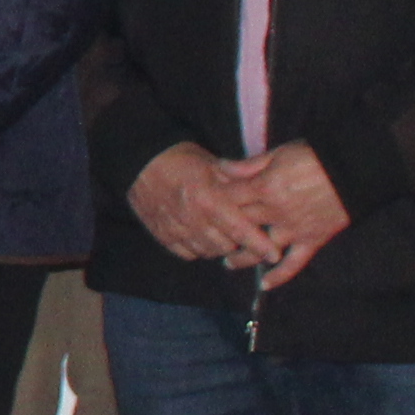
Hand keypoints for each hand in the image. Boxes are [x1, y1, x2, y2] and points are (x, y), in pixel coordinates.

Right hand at [128, 141, 261, 267]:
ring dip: (219, 246)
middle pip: (226, 246)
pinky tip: (200, 234)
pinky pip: (187, 253)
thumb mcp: (214, 164)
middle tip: (244, 232)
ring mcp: (174, 228)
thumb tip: (265, 196)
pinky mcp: (161, 234)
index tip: (275, 255)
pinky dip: (197, 248)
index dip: (259, 245)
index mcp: (207, 198)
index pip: (240, 230)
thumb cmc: (181, 159)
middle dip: (239, 242)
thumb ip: (238, 183)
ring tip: (221, 232)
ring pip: (207, 252)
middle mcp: (191, 217)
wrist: (139, 160)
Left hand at [217, 143, 351, 286]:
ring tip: (228, 262)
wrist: (354, 170)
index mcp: (264, 187)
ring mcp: (294, 229)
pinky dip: (280, 276)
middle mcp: (275, 212)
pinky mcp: (312, 240)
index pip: (229, 199)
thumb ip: (249, 165)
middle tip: (209, 240)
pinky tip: (265, 285)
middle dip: (222, 233)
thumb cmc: (314, 156)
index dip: (213, 205)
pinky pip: (294, 263)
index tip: (202, 210)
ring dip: (242, 258)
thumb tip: (221, 168)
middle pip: (240, 226)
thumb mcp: (278, 154)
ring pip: (261, 249)